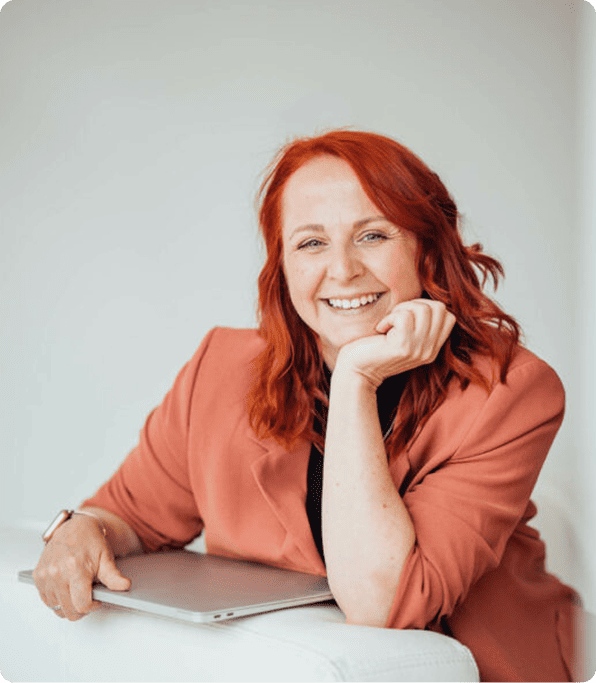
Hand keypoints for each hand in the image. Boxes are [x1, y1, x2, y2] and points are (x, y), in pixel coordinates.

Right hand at [33, 513, 130, 620]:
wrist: (75, 527)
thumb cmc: (91, 541)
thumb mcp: (106, 558)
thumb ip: (114, 576)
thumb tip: (125, 586)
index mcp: (75, 568)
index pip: (82, 605)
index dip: (92, 606)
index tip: (97, 600)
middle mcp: (57, 572)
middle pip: (69, 610)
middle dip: (81, 608)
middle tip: (89, 595)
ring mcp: (45, 575)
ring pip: (56, 608)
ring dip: (68, 604)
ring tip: (78, 590)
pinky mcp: (37, 576)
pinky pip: (47, 600)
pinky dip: (57, 599)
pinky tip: (67, 588)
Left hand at [335, 299, 455, 387]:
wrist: (356, 371)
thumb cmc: (375, 348)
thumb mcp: (404, 338)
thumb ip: (419, 326)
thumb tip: (425, 301)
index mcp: (432, 349)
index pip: (448, 316)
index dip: (427, 307)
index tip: (407, 316)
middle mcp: (429, 351)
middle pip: (439, 308)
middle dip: (415, 304)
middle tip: (396, 316)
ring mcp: (418, 350)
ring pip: (423, 309)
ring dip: (401, 309)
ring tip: (388, 322)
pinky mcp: (403, 347)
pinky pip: (404, 316)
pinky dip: (389, 317)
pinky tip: (381, 328)